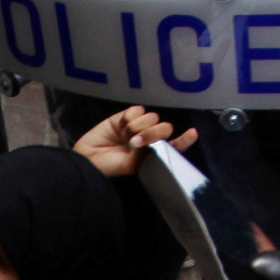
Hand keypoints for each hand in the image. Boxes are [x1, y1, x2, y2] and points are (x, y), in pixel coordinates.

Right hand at [70, 104, 195, 177]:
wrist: (86, 160)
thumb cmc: (110, 169)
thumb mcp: (132, 166)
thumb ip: (146, 152)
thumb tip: (153, 137)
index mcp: (154, 155)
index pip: (175, 146)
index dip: (184, 140)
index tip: (192, 133)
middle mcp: (148, 141)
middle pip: (164, 128)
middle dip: (154, 133)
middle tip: (136, 142)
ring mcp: (136, 128)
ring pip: (152, 117)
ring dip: (139, 126)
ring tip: (125, 137)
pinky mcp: (124, 118)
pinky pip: (137, 110)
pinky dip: (131, 117)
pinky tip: (121, 126)